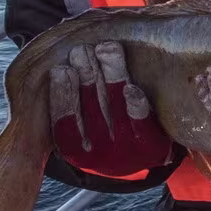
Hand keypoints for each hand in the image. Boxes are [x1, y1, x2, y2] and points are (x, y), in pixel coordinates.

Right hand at [49, 42, 175, 177]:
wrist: (144, 162)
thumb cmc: (106, 133)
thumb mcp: (83, 129)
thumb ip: (71, 105)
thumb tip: (58, 65)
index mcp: (77, 153)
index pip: (64, 125)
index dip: (61, 96)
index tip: (59, 69)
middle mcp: (100, 156)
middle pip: (90, 111)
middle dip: (85, 77)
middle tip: (81, 50)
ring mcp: (127, 152)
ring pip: (116, 109)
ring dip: (110, 77)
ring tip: (105, 49)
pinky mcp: (152, 147)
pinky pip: (143, 125)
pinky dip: (135, 105)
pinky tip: (131, 87)